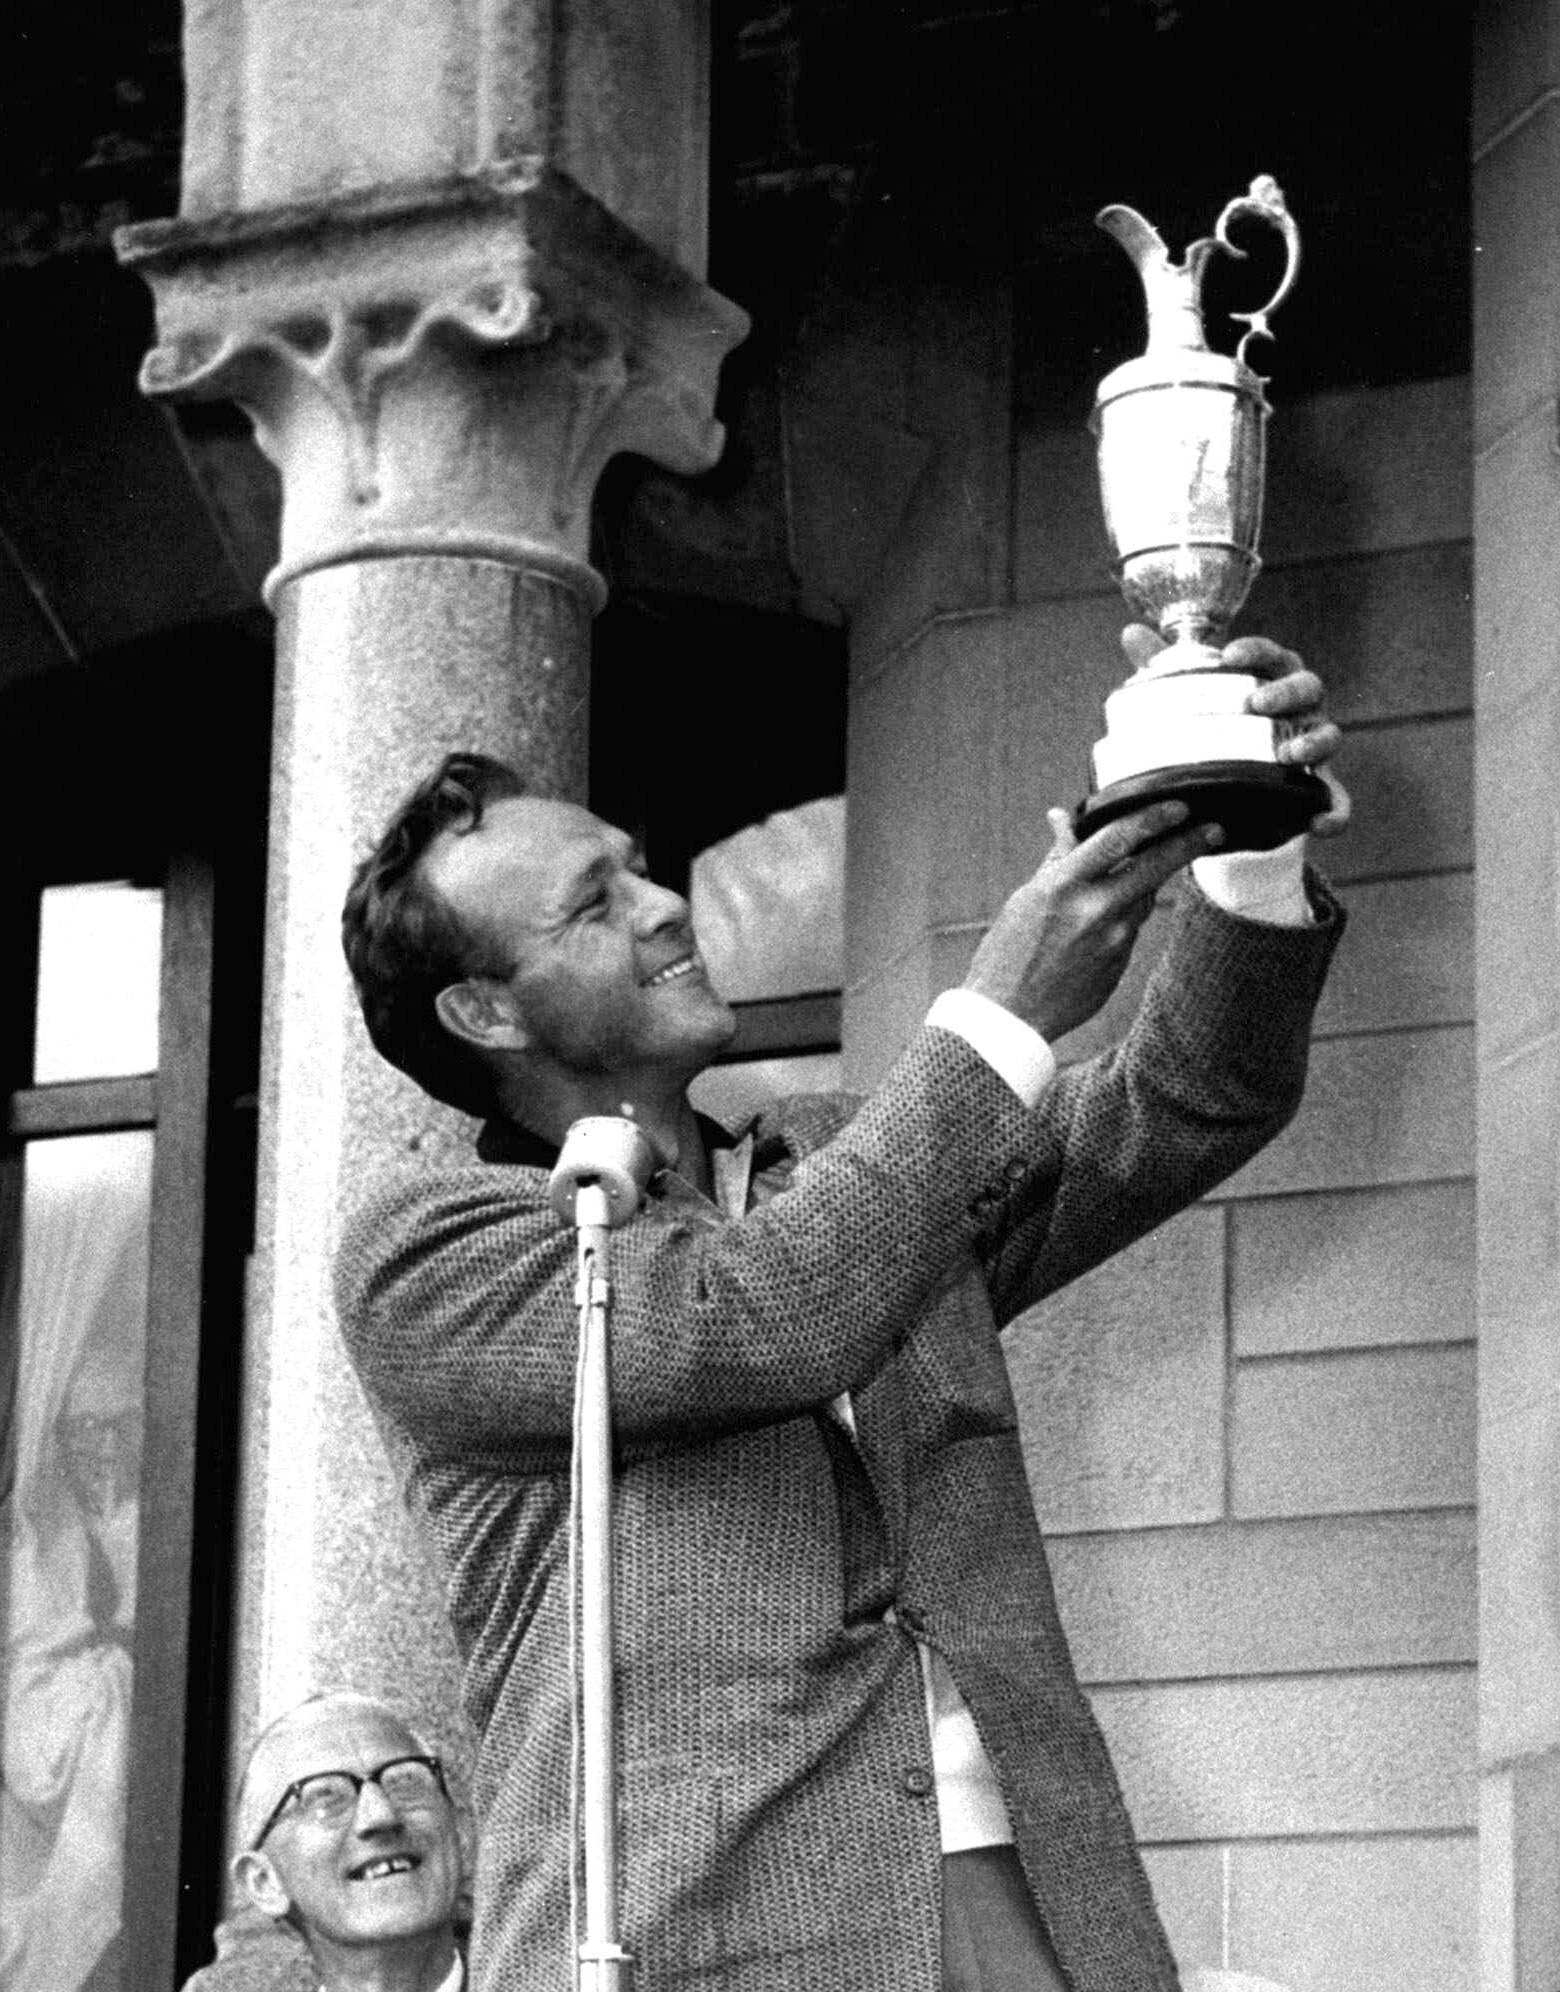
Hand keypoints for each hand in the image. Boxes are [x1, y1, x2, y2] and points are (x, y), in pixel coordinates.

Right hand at [964, 800, 1223, 1041]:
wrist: (1009, 1017)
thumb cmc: (1007, 954)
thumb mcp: (1027, 897)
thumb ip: (1057, 858)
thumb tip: (1065, 819)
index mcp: (1063, 887)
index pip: (1119, 838)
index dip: (1154, 818)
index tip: (1179, 807)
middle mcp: (1095, 911)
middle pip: (1154, 867)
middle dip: (1188, 843)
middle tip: (1213, 829)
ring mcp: (1113, 941)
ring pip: (1144, 898)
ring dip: (1144, 883)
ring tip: (1129, 878)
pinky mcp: (1120, 964)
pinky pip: (1131, 928)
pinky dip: (1124, 915)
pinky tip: (1101, 922)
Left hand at [1122, 624, 1350, 837]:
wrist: (1234, 787)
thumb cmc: (1219, 727)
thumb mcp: (1190, 699)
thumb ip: (1165, 665)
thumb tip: (1131, 632)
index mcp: (1274, 679)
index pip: (1272, 655)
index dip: (1255, 651)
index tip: (1229, 655)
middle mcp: (1301, 708)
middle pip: (1309, 686)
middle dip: (1286, 692)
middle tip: (1257, 703)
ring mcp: (1314, 746)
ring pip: (1330, 734)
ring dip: (1314, 741)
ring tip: (1288, 754)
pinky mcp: (1319, 789)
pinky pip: (1338, 801)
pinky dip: (1335, 812)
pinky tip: (1318, 824)